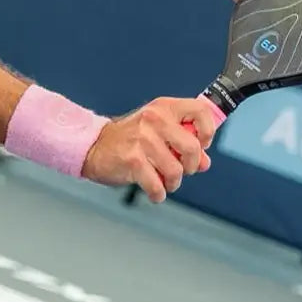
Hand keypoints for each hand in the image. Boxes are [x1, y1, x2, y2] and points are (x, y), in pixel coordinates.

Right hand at [80, 97, 218, 202]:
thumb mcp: (158, 132)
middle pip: (193, 147)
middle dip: (190, 166)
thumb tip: (204, 161)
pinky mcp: (133, 160)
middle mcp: (154, 118)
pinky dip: (158, 194)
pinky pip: (158, 186)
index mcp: (163, 107)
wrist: (95, 146)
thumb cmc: (130, 139)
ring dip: (172, 182)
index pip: (200, 111)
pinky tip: (152, 189)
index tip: (201, 145)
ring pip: (177, 171)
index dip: (207, 132)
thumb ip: (183, 143)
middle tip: (179, 168)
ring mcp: (143, 139)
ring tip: (161, 178)